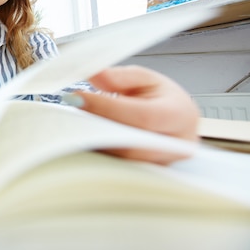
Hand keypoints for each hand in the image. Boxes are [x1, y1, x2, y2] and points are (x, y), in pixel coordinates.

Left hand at [75, 65, 199, 164]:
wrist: (177, 119)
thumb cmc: (161, 99)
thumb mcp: (144, 79)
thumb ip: (120, 76)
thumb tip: (95, 74)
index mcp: (179, 115)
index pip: (142, 116)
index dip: (107, 108)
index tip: (78, 97)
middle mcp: (175, 146)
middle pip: (131, 146)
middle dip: (97, 130)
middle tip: (69, 115)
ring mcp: (162, 165)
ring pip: (122, 162)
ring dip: (94, 145)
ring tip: (71, 127)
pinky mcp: (145, 175)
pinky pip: (118, 169)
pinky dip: (98, 156)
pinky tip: (80, 141)